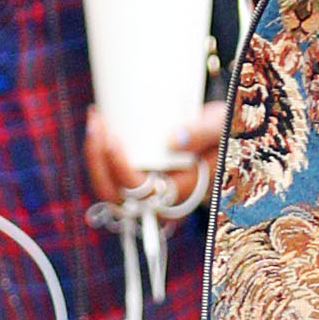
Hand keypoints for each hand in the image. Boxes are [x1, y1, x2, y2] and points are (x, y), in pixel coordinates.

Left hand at [85, 99, 225, 207]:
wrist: (222, 134)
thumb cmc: (224, 132)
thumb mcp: (221, 128)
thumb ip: (204, 132)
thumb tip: (174, 139)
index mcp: (180, 194)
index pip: (141, 193)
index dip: (120, 170)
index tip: (114, 138)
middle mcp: (159, 200)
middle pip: (114, 194)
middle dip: (98, 160)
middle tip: (98, 123)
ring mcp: (145, 191)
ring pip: (106, 185)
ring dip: (94, 155)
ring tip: (96, 119)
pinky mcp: (137, 177)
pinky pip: (108, 174)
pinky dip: (98, 151)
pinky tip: (97, 125)